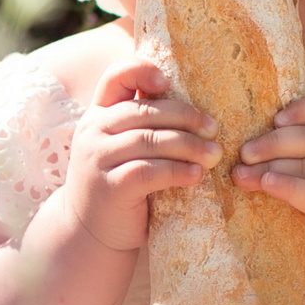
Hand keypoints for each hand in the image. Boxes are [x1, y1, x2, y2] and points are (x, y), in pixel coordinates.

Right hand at [55, 60, 216, 252]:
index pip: (116, 77)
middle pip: (144, 111)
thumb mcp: (124, 149)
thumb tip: (197, 110)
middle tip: (214, 127)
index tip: (169, 82)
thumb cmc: (119, 185)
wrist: (90, 233)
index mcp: (98, 114)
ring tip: (214, 154)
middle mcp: (93, 131)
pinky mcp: (110, 187)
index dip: (142, 71)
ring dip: (188, 145)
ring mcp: (98, 159)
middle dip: (185, 116)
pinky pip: (149, 171)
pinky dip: (177, 171)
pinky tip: (197, 175)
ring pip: (150, 140)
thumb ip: (144, 127)